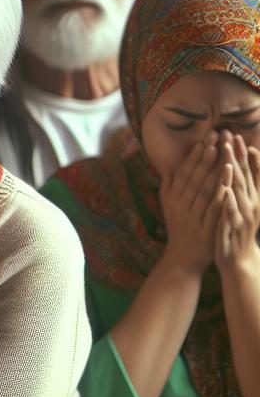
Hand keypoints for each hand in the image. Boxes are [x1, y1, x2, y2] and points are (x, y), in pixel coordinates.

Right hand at [159, 132, 224, 275]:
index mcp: (172, 199)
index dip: (195, 155)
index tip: (205, 139)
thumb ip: (168, 186)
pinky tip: (230, 179)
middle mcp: (181, 206)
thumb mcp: (169, 207)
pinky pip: (214, 207)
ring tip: (225, 150)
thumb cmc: (179, 230)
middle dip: (207, 155)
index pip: (184, 173)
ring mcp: (192, 217)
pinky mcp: (204, 228)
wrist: (182, 259)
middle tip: (218, 136)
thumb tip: (167, 165)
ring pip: (204, 189)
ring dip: (215, 169)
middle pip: (195, 177)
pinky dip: (221, 192)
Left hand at [216, 133, 259, 274]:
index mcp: (251, 199)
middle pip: (244, 176)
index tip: (238, 137)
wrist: (238, 260)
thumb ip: (239, 189)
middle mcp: (251, 205)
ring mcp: (243, 217)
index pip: (249, 173)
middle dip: (238, 156)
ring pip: (238, 191)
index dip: (245, 155)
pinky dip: (229, 201)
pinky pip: (230, 213)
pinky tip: (224, 190)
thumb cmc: (236, 230)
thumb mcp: (239, 207)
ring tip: (227, 157)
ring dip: (233, 173)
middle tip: (231, 137)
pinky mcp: (233, 229)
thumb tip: (234, 168)